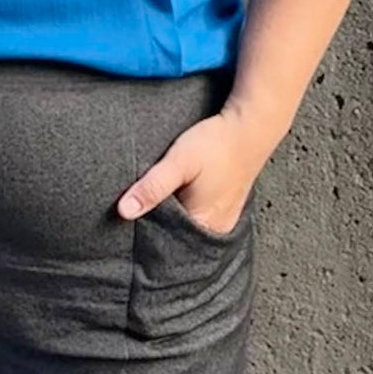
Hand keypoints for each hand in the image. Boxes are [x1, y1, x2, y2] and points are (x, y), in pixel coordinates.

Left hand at [115, 106, 268, 237]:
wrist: (249, 127)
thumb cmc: (215, 143)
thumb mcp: (178, 162)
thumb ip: (152, 187)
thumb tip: (123, 211)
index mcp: (204, 225)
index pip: (167, 246)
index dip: (146, 238)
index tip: (130, 227)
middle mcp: (216, 230)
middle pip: (178, 241)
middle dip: (158, 231)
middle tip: (139, 215)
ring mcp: (223, 221)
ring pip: (188, 231)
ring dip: (172, 222)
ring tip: (157, 207)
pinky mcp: (226, 210)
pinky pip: (200, 222)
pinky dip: (186, 215)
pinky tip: (177, 202)